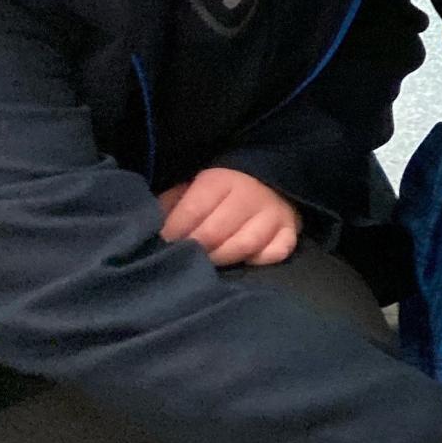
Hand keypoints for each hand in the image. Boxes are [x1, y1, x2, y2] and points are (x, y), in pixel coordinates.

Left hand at [159, 168, 300, 266]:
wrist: (267, 180)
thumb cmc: (220, 192)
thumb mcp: (192, 188)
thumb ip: (172, 205)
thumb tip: (150, 228)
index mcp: (222, 180)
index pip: (194, 209)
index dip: (174, 230)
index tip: (163, 242)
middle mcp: (251, 195)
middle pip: (216, 231)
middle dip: (195, 248)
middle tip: (183, 258)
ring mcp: (274, 215)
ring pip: (245, 244)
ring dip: (222, 258)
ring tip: (208, 262)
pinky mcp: (291, 231)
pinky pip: (277, 252)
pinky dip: (260, 259)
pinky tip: (245, 259)